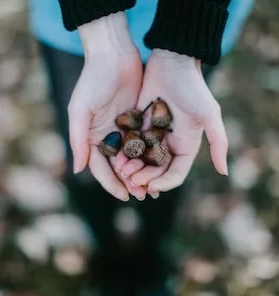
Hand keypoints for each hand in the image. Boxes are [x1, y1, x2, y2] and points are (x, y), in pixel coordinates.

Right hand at [68, 12, 146, 200]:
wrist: (113, 54)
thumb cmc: (93, 80)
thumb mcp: (80, 110)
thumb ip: (78, 139)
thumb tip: (78, 170)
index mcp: (92, 137)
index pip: (101, 167)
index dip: (112, 183)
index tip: (125, 196)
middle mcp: (107, 136)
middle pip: (119, 166)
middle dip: (130, 181)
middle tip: (143, 195)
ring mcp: (123, 129)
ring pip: (133, 157)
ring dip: (142, 172)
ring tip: (154, 186)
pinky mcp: (137, 120)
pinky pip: (144, 141)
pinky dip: (151, 155)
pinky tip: (160, 165)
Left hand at [120, 50, 227, 193]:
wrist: (172, 62)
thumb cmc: (192, 87)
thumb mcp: (209, 114)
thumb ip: (218, 142)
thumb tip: (224, 172)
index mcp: (185, 146)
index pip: (175, 174)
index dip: (164, 183)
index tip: (152, 187)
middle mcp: (169, 144)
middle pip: (156, 171)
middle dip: (145, 178)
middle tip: (132, 180)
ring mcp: (152, 136)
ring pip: (141, 161)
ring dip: (133, 168)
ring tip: (123, 171)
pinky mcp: (138, 126)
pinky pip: (130, 145)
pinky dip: (124, 154)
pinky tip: (117, 158)